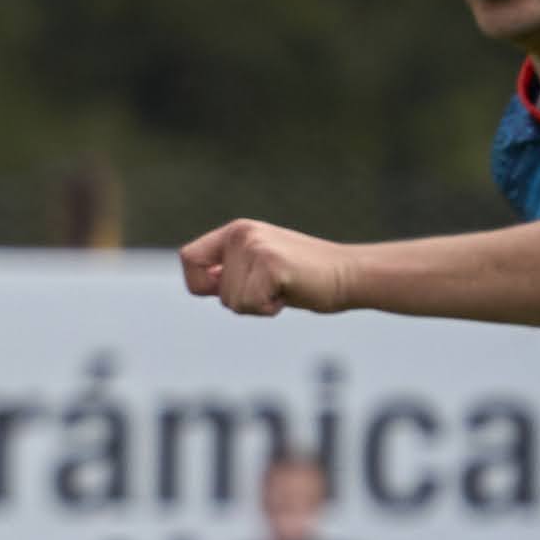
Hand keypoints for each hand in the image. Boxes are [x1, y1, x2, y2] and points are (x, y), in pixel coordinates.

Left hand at [180, 220, 345, 317]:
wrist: (350, 274)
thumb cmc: (303, 279)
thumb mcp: (257, 268)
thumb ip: (229, 272)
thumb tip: (197, 282)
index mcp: (236, 231)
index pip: (189, 259)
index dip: (201, 283)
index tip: (228, 288)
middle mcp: (241, 233)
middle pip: (216, 291)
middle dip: (242, 301)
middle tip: (273, 287)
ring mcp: (255, 246)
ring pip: (232, 302)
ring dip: (258, 305)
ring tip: (284, 287)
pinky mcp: (270, 263)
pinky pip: (250, 305)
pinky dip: (269, 309)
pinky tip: (291, 291)